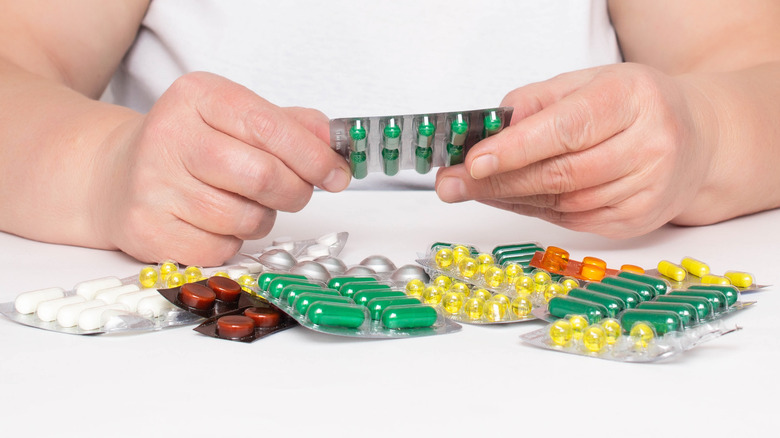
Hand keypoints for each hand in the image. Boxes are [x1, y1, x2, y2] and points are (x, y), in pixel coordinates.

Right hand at [90, 72, 350, 265]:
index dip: (314, 156)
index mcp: (197, 96)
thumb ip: (289, 125)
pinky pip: (221, 249)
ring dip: (262, 218)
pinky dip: (232, 242)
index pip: (270, 127)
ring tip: (244, 203)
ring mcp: (153, 185)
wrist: (115, 175)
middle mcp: (169, 135)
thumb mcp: (235, 118)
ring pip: (246, 219)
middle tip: (297, 192)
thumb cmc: (190, 146)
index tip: (338, 175)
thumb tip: (334, 143)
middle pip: (262, 176)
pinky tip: (215, 222)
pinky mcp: (147, 230)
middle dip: (295, 191)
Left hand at [435, 63, 715, 237]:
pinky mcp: (636, 220)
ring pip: (561, 203)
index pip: (567, 128)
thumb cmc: (633, 106)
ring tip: (472, 188)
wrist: (697, 140)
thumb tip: (487, 130)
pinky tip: (511, 198)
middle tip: (452, 183)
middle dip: (496, 181)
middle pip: (560, 174)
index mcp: (633, 99)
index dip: (516, 148)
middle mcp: (649, 146)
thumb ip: (535, 102)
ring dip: (509, 198)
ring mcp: (646, 189)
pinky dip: (534, 211)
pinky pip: (570, 222)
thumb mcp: (586, 83)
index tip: (473, 160)